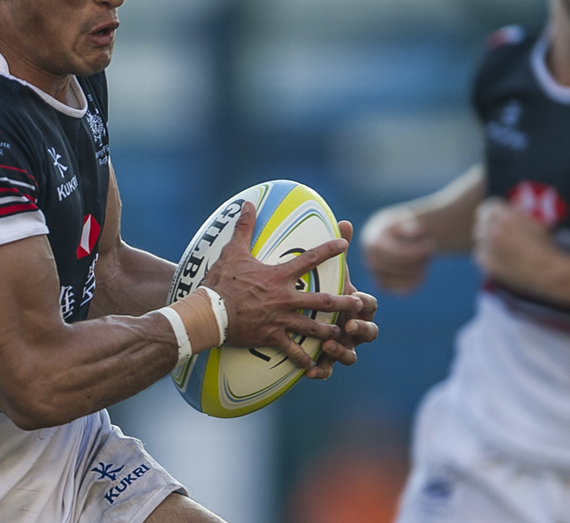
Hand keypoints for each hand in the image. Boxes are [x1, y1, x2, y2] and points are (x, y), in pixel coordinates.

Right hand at [205, 202, 365, 371]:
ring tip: (343, 334)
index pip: (310, 259)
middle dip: (344, 301)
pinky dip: (304, 359)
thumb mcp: (233, 251)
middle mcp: (285, 298)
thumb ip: (244, 227)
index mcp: (279, 276)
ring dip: (330, 331)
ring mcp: (280, 320)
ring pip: (314, 327)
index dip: (330, 250)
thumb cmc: (221, 281)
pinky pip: (293, 351)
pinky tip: (314, 366)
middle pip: (323, 300)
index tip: (345, 245)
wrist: (209, 312)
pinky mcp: (271, 338)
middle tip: (360, 302)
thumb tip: (248, 203)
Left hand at [308, 220, 378, 379]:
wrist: (304, 312)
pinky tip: (309, 370)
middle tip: (348, 326)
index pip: (370, 305)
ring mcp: (344, 346)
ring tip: (327, 345)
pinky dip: (321, 370)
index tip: (356, 299)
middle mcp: (355, 327)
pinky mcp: (327, 360)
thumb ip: (337, 246)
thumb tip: (343, 221)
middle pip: (369, 333)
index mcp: (358, 306)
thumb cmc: (321, 287)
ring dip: (341, 352)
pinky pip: (327, 370)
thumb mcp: (329, 268)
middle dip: (361, 330)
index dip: (366, 304)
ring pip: (350, 356)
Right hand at [361, 207, 432, 293]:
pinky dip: (418, 281)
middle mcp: (370, 262)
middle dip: (420, 259)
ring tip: (424, 257)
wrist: (387, 237)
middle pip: (403, 268)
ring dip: (421, 269)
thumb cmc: (398, 227)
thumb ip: (410, 224)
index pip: (399, 254)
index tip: (431, 244)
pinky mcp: (383, 287)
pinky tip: (421, 269)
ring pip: (406, 281)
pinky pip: (405, 290)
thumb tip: (416, 231)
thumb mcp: (404, 219)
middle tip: (430, 248)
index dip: (418, 251)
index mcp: (373, 244)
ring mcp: (375, 276)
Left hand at [473, 197, 561, 294]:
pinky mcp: (488, 264)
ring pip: (478, 238)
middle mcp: (494, 231)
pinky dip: (486, 254)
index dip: (492, 211)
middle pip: (481, 222)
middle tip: (495, 230)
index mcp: (506, 218)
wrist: (548, 272)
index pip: (488, 207)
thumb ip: (518, 213)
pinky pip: (479, 254)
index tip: (492, 215)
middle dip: (488, 225)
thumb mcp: (535, 222)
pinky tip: (498, 257)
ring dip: (486, 239)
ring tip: (499, 245)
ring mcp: (489, 249)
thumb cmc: (544, 246)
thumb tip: (509, 208)